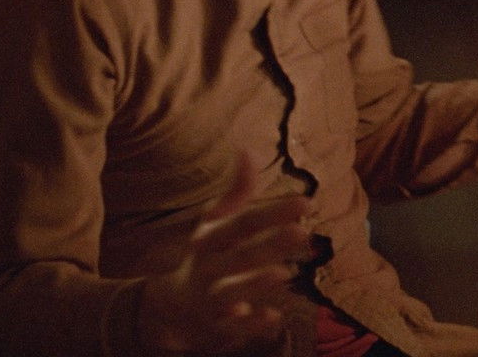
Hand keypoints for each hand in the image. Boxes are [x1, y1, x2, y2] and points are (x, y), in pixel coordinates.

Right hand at [138, 153, 309, 353]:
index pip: (243, 223)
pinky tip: (273, 318)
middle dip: (270, 244)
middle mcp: (208, 268)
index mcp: (210, 240)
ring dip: (255, 283)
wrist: (171, 308)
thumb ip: (237, 192)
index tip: (306, 203)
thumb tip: (247, 149)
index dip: (273, 213)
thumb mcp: (215, 224)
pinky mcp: (217, 325)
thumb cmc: (205, 255)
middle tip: (303, 232)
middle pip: (240, 255)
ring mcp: (210, 298)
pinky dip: (250, 325)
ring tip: (283, 274)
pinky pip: (232, 328)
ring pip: (231, 291)